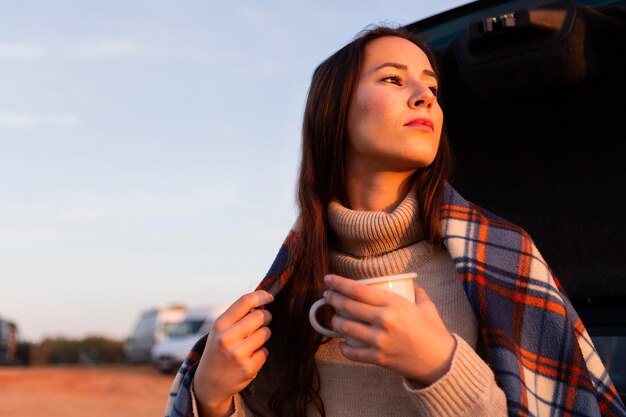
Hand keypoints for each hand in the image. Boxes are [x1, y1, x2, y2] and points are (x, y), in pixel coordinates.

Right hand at [194, 290, 273, 416]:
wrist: (208, 384)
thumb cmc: (218, 350)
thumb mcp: (219, 330)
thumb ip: (237, 316)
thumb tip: (263, 301)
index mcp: (220, 325)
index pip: (245, 301)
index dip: (261, 295)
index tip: (270, 297)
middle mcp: (227, 338)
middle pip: (260, 316)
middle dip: (266, 316)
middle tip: (263, 321)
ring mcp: (238, 354)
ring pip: (265, 333)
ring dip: (264, 334)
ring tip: (252, 341)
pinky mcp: (248, 368)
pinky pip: (265, 351)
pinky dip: (261, 352)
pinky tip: (249, 357)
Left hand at [323, 274, 454, 384]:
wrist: (441, 362)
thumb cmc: (434, 331)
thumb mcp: (426, 305)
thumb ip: (416, 291)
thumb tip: (408, 282)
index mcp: (394, 304)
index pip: (359, 290)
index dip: (339, 283)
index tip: (328, 279)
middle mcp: (384, 320)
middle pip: (348, 306)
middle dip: (332, 298)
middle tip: (326, 295)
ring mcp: (380, 341)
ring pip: (346, 328)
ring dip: (335, 321)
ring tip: (333, 317)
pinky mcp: (378, 359)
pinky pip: (352, 352)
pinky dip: (343, 347)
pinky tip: (341, 342)